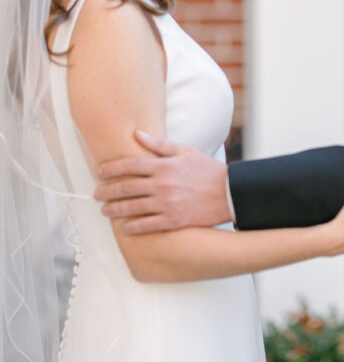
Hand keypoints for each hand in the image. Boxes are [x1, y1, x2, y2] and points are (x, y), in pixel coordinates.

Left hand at [95, 130, 229, 233]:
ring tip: (105, 210)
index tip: (99, 172)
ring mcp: (166, 204)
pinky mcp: (172, 221)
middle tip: (96, 194)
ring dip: (114, 209)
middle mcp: (162, 184)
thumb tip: (136, 134)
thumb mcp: (185, 151)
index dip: (111, 168)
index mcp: (164, 165)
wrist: (229, 193)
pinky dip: (132, 227)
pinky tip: (123, 227)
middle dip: (107, 191)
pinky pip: (146, 225)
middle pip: (126, 187)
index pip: (129, 165)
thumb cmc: (207, 170)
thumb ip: (159, 144)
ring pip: (132, 207)